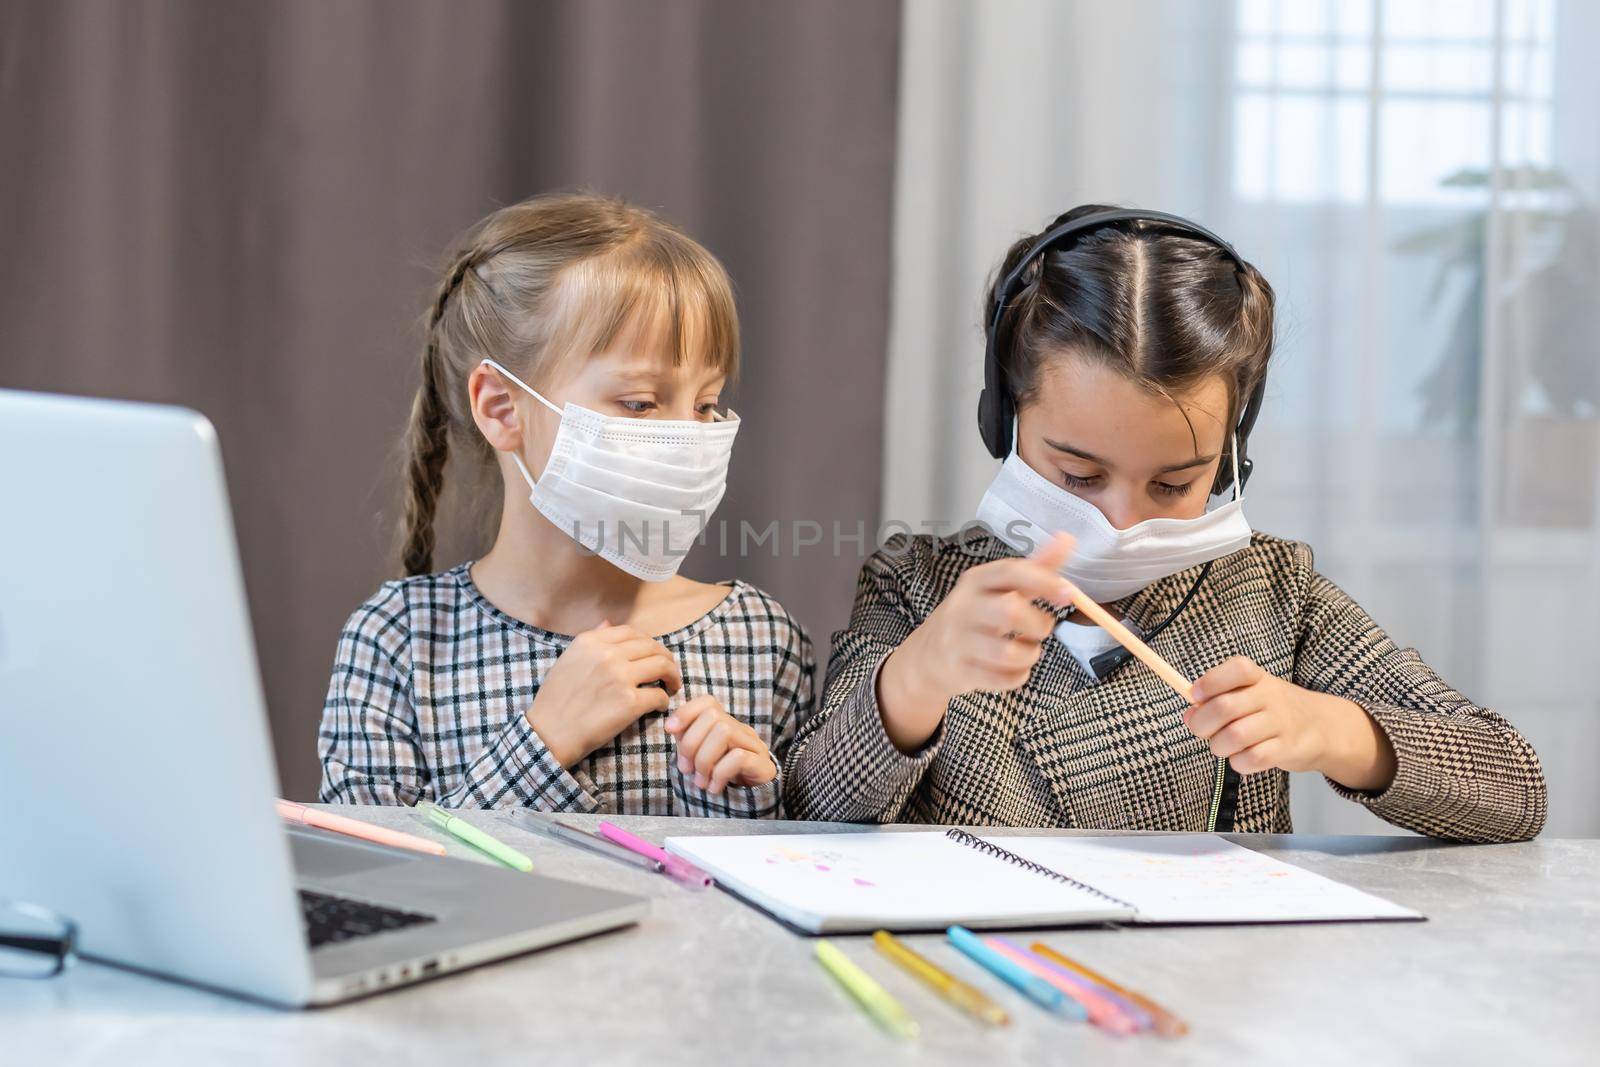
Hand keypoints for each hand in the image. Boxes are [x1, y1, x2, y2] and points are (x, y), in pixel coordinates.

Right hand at [525, 622, 682, 768]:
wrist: (548, 734)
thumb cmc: (556, 700)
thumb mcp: (567, 660)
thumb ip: (591, 640)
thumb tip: (609, 622)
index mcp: (590, 642)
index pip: (632, 632)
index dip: (648, 643)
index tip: (653, 655)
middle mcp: (606, 655)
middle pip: (653, 647)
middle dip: (666, 658)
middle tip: (669, 672)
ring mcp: (619, 677)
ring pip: (663, 666)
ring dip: (673, 676)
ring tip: (671, 686)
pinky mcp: (629, 702)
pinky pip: (659, 695)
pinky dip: (664, 701)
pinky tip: (659, 706)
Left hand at [663, 695, 775, 794]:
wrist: (755, 800)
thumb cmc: (723, 777)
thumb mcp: (701, 757)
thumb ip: (689, 742)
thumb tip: (672, 728)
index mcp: (726, 725)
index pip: (708, 702)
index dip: (686, 711)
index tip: (669, 729)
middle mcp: (741, 730)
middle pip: (713, 716)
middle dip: (691, 743)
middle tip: (687, 769)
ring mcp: (754, 746)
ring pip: (725, 732)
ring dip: (704, 760)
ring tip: (700, 782)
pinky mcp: (763, 765)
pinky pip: (739, 757)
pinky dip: (720, 774)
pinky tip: (714, 788)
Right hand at [877, 533, 1075, 750]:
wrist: (927, 656)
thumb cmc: (973, 616)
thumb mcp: (998, 588)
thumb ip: (1035, 567)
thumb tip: (1067, 538)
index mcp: (975, 581)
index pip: (1011, 572)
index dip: (1044, 581)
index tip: (1067, 593)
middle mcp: (963, 608)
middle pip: (1010, 611)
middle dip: (1039, 624)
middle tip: (1041, 628)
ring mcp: (957, 641)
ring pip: (1009, 653)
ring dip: (1030, 655)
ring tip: (1027, 650)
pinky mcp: (960, 671)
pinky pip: (1003, 680)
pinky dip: (1017, 677)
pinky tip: (1012, 668)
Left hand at [1183, 656, 1396, 791]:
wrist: (1322, 727)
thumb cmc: (1271, 709)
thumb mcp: (1249, 694)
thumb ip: (1216, 700)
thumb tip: (1188, 714)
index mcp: (1257, 677)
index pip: (1237, 669)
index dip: (1210, 682)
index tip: (1195, 696)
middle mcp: (1271, 696)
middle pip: (1225, 707)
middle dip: (1201, 723)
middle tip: (1201, 730)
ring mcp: (1281, 722)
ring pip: (1235, 736)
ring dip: (1218, 746)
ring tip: (1222, 746)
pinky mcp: (1287, 748)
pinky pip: (1252, 759)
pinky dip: (1238, 762)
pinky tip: (1240, 758)